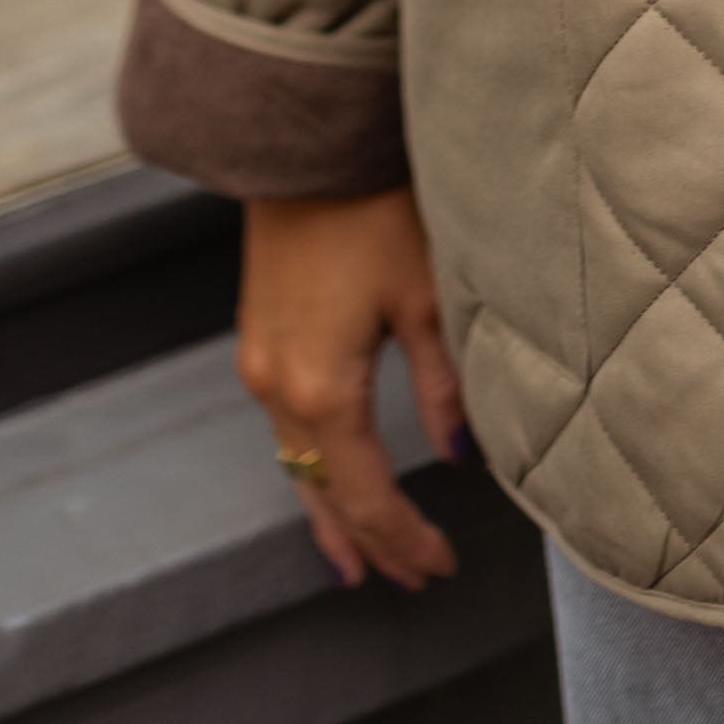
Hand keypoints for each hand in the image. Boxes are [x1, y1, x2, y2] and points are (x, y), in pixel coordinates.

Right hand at [237, 186, 465, 589]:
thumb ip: (445, 386)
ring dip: (330, 512)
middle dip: (367, 541)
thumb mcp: (429, 297)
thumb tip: (463, 456)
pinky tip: (327, 475)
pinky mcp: (259, 336)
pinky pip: (284, 428)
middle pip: (323, 492)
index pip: (367, 495)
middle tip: (409, 580)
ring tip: (357, 561)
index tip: (440, 567)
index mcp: (322, 389)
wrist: (305, 143)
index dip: (404, 539)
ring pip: (296, 464)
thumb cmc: (374, 208)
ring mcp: (260, 362)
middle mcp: (278, 387)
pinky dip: (310, 466)